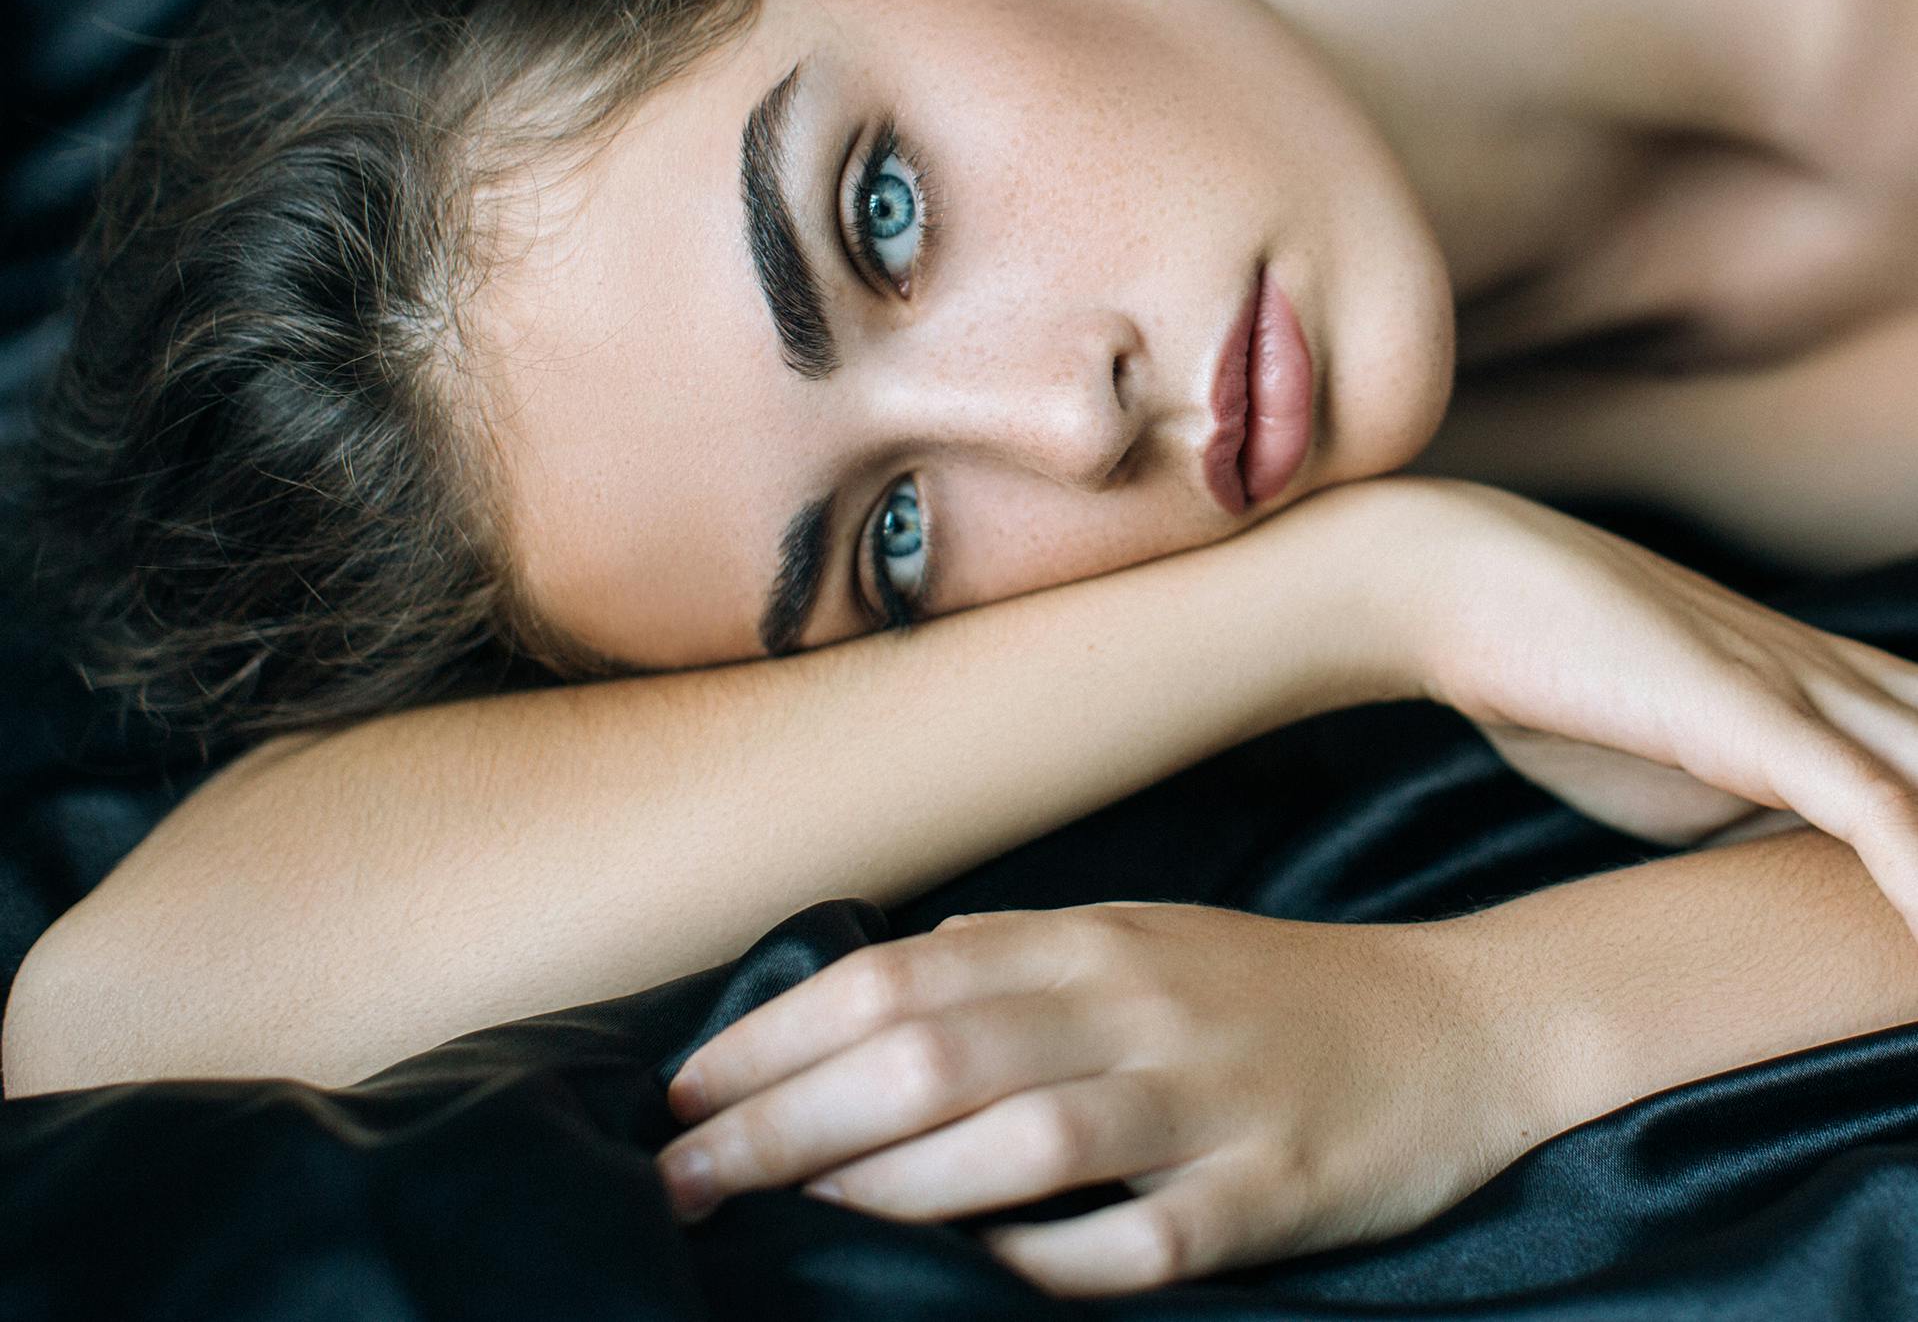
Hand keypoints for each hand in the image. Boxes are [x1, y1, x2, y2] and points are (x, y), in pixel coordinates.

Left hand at [655, 903, 1544, 1295]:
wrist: (1451, 1027)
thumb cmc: (1266, 990)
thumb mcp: (1140, 935)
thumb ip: (1016, 949)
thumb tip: (894, 964)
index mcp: (1089, 940)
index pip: (895, 977)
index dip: (776, 1034)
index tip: (683, 1093)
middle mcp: (1133, 1005)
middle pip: (930, 1055)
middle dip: (786, 1118)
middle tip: (684, 1176)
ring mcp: (1204, 1101)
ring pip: (1020, 1140)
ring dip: (887, 1187)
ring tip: (784, 1222)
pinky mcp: (1268, 1193)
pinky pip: (1140, 1243)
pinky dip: (1047, 1261)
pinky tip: (975, 1280)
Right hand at [1396, 479, 1917, 921]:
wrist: (1452, 579)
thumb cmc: (1542, 667)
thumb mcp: (1664, 763)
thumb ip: (1748, 805)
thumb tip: (1798, 864)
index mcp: (1816, 691)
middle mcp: (1833, 682)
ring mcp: (1795, 691)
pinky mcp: (1741, 714)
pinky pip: (1868, 802)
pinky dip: (1913, 868)